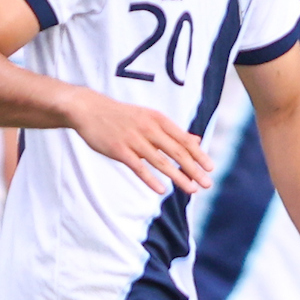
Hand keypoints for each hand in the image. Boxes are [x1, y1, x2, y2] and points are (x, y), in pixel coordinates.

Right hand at [67, 91, 212, 195]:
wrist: (89, 109)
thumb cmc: (122, 116)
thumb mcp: (149, 117)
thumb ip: (172, 131)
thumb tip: (196, 140)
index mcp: (158, 120)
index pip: (184, 140)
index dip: (198, 154)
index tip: (210, 168)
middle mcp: (149, 128)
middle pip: (177, 152)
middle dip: (194, 169)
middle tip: (207, 184)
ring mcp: (134, 139)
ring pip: (161, 161)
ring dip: (178, 177)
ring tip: (192, 190)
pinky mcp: (119, 150)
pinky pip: (138, 167)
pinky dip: (150, 179)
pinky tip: (161, 190)